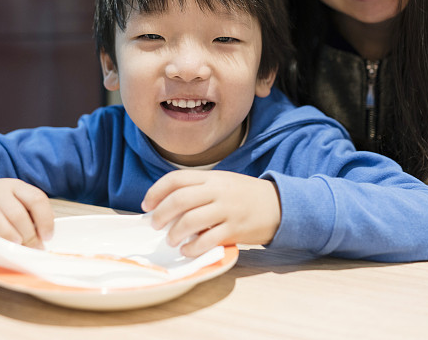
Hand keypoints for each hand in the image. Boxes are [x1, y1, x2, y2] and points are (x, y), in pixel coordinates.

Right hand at [0, 171, 53, 248]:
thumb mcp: (16, 202)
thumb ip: (28, 218)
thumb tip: (39, 245)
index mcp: (16, 186)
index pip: (36, 199)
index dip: (45, 220)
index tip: (47, 238)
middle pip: (16, 212)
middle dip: (27, 235)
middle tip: (31, 250)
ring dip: (5, 233)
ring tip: (14, 246)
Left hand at [141, 170, 281, 256]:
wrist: (280, 205)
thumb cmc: (245, 196)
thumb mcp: (222, 183)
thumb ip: (199, 190)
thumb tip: (166, 206)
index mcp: (211, 177)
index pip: (176, 179)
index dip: (156, 192)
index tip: (147, 205)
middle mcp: (218, 191)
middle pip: (179, 199)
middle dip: (161, 214)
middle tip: (155, 225)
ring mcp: (227, 210)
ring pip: (191, 220)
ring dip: (175, 232)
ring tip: (172, 240)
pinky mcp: (235, 229)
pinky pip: (208, 240)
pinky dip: (193, 247)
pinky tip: (188, 250)